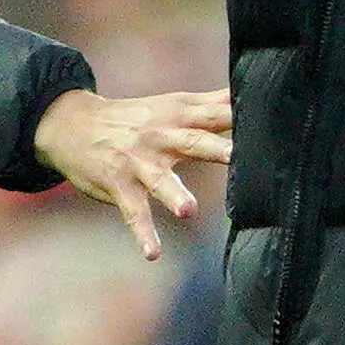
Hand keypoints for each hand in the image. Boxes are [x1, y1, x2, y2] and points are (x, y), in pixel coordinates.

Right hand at [33, 87, 232, 258]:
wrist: (72, 125)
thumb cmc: (137, 118)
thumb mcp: (173, 104)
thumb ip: (213, 102)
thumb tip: (251, 90)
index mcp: (181, 116)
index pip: (217, 113)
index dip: (242, 115)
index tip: (272, 120)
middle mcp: (162, 137)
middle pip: (193, 142)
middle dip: (215, 149)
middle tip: (238, 156)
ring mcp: (139, 162)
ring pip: (160, 179)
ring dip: (173, 194)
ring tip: (188, 211)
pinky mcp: (120, 185)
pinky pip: (134, 212)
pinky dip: (143, 233)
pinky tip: (152, 253)